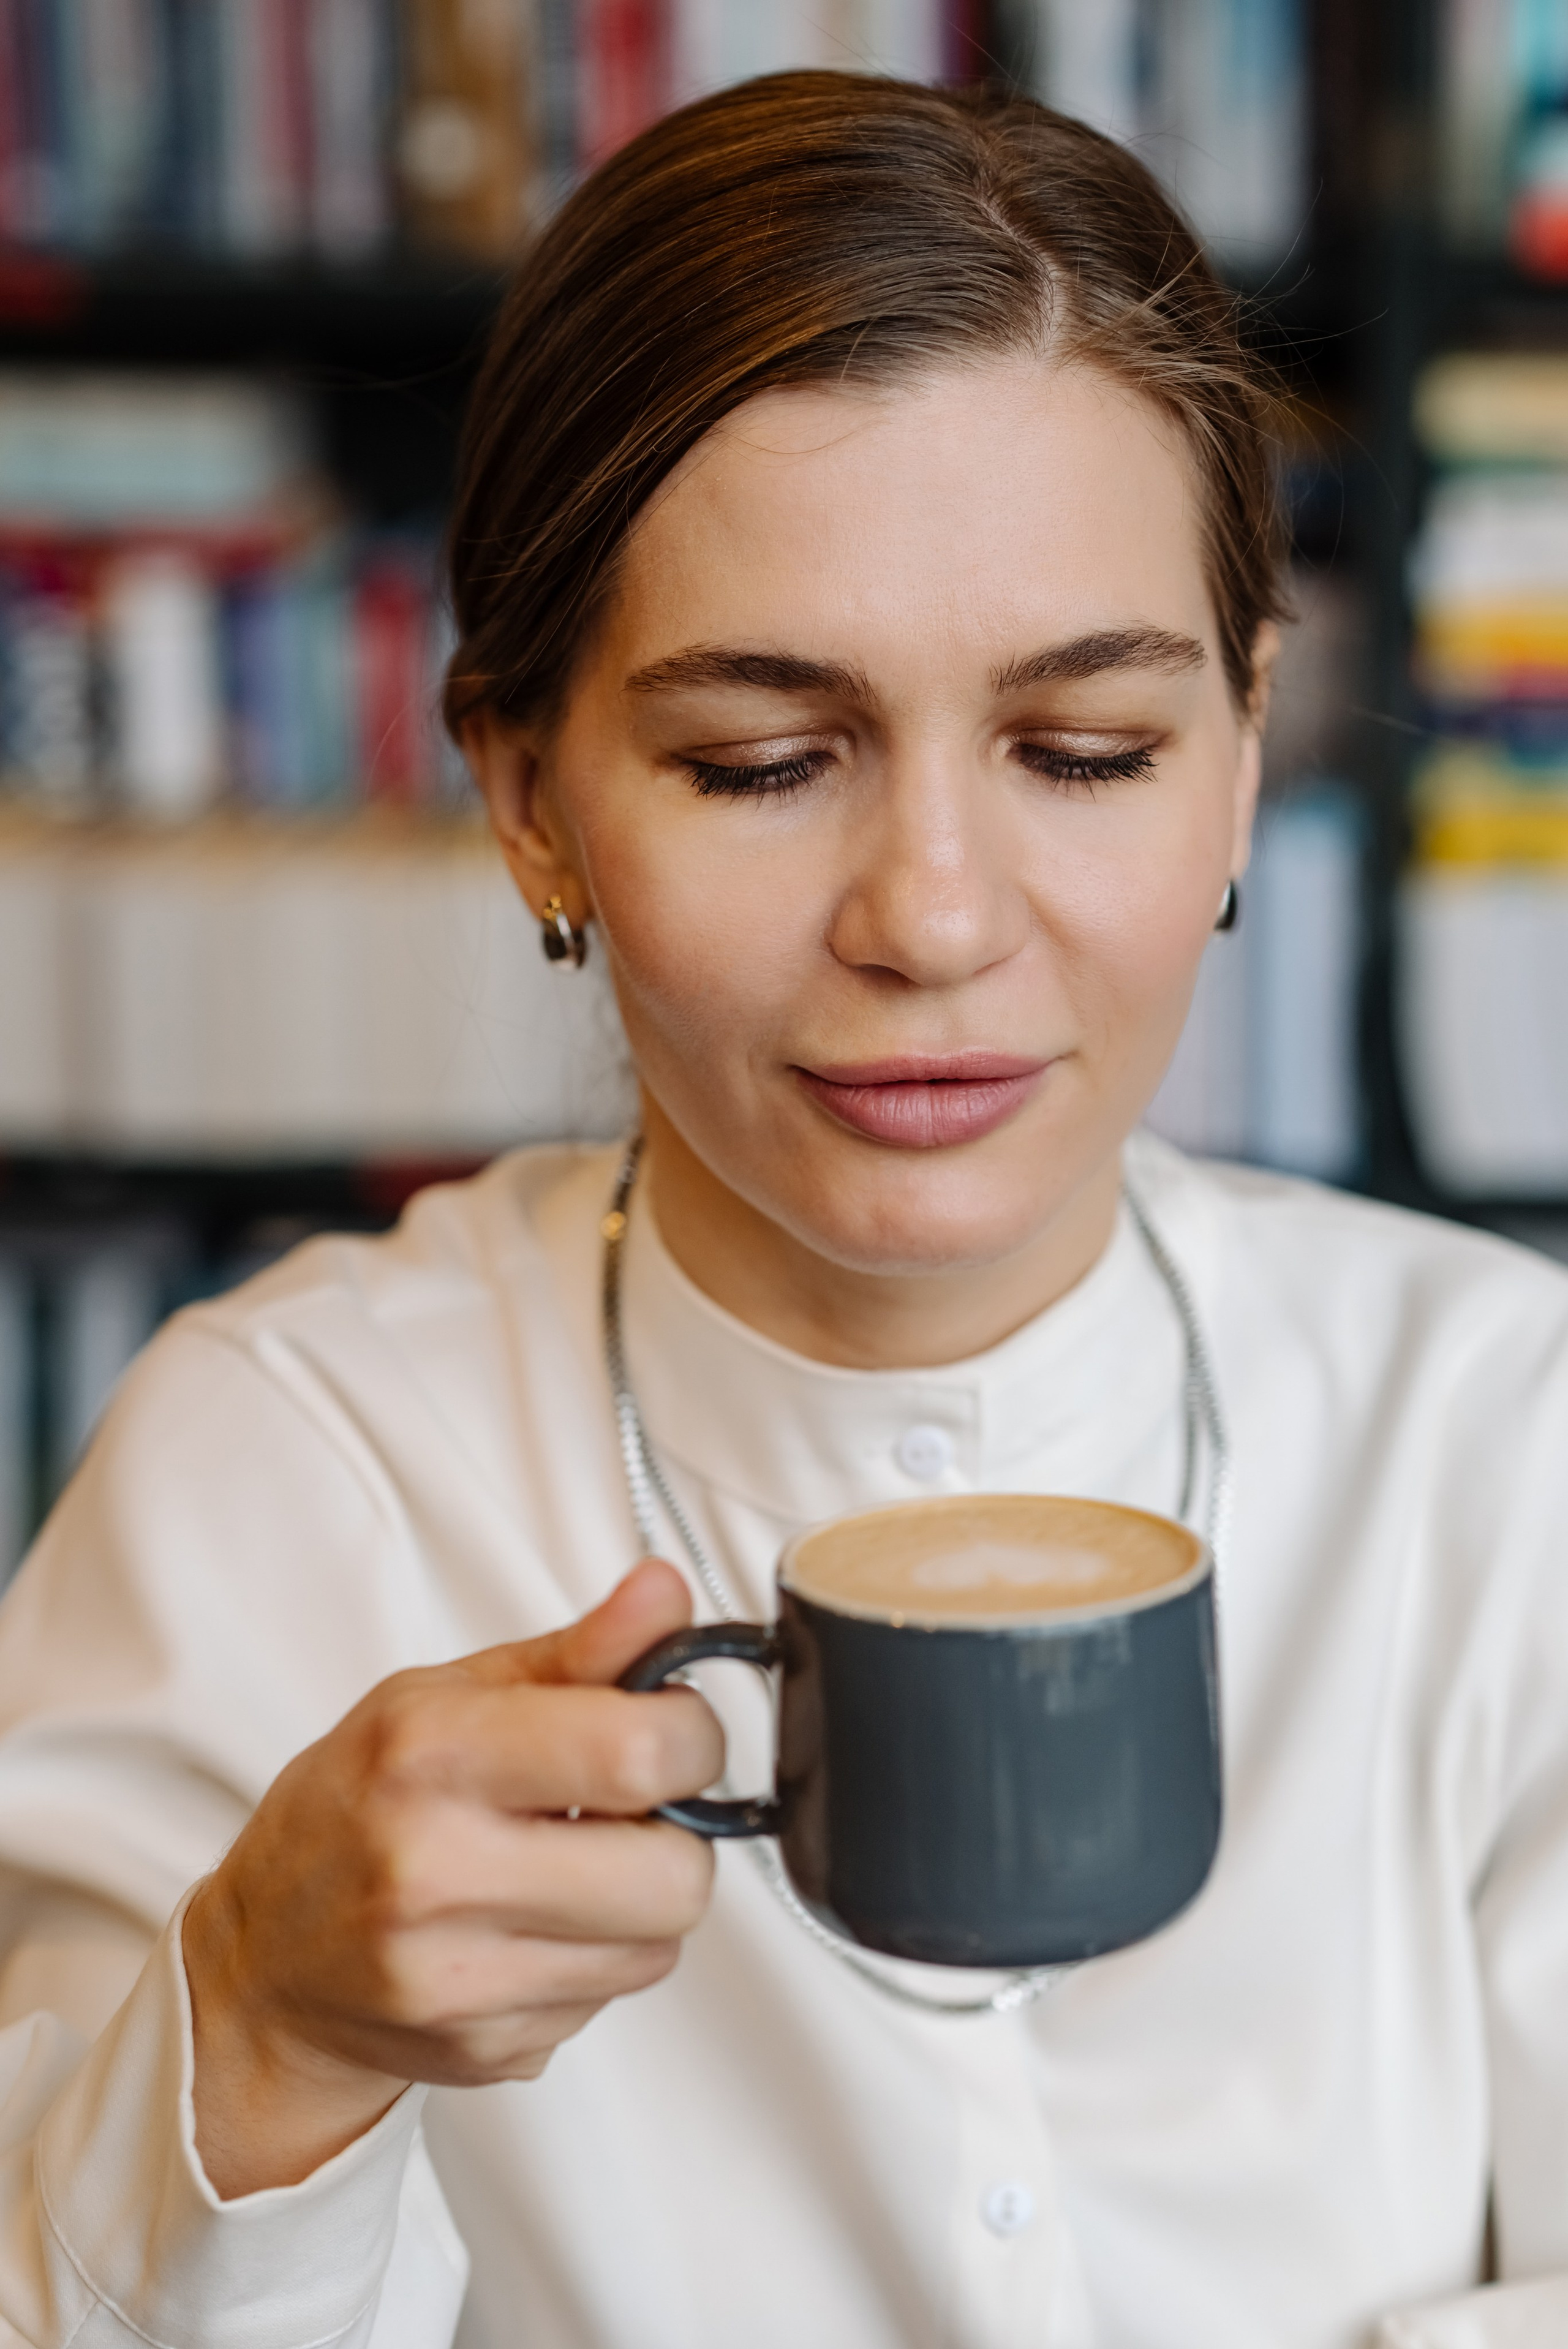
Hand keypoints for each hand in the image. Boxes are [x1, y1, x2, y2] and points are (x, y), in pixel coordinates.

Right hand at [183, 1558, 719, 2196]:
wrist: (263, 1960)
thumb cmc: (356, 1806)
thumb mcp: (444, 1697)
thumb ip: (578, 1650)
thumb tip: (668, 1591)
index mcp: (431, 1755)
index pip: (639, 1751)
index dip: (690, 1735)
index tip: (671, 1728)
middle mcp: (436, 1871)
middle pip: (676, 1876)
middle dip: (676, 1834)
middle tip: (627, 1811)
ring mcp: (458, 1977)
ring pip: (659, 1946)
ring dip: (639, 1902)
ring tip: (571, 1867)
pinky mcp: (484, 2051)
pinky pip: (611, 1999)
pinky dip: (594, 1958)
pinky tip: (532, 1927)